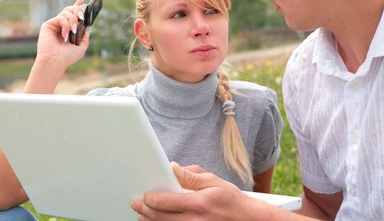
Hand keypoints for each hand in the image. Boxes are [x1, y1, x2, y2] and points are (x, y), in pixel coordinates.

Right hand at [35, 0, 89, 68]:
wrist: (55, 62)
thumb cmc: (67, 57)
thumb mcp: (81, 47)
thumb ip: (85, 37)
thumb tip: (88, 27)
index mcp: (69, 30)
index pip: (73, 15)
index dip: (77, 6)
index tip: (83, 0)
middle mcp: (61, 26)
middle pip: (70, 10)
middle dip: (78, 10)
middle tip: (82, 16)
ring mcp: (54, 25)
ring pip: (66, 12)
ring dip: (73, 21)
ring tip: (73, 31)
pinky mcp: (48, 24)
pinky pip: (60, 18)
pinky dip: (65, 25)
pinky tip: (65, 35)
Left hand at [131, 162, 254, 220]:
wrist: (248, 220)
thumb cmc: (231, 200)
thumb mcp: (213, 182)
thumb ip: (191, 176)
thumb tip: (173, 167)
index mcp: (197, 204)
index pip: (164, 202)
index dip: (149, 199)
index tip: (143, 195)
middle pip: (159, 217)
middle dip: (144, 210)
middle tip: (135, 203)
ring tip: (141, 214)